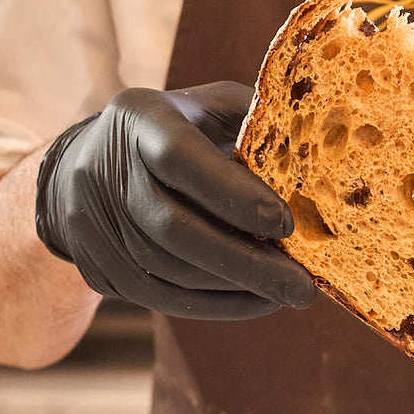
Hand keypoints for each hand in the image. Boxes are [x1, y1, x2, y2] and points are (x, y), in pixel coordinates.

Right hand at [35, 82, 315, 318]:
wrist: (89, 162)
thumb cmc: (179, 130)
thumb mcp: (213, 108)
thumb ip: (257, 126)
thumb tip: (324, 163)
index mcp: (139, 117)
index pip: (180, 158)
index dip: (233, 195)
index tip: (286, 225)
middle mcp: (103, 169)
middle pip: (172, 229)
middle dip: (244, 262)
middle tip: (301, 286)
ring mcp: (90, 223)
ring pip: (167, 271)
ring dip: (234, 289)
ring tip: (285, 292)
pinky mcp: (95, 267)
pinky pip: (159, 298)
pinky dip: (214, 306)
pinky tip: (255, 301)